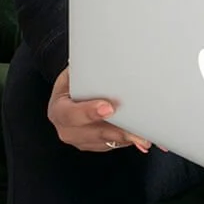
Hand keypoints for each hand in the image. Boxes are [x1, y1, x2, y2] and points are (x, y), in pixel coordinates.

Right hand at [47, 67, 161, 152]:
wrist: (69, 95)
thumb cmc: (74, 81)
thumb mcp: (73, 73)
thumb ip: (86, 71)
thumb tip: (108, 58)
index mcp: (59, 109)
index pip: (71, 114)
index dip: (89, 112)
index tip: (108, 108)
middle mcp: (67, 129)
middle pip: (93, 134)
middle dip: (116, 132)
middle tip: (134, 131)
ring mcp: (81, 140)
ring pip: (106, 142)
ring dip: (127, 139)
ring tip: (144, 138)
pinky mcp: (95, 145)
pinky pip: (113, 145)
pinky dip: (128, 141)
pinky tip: (142, 138)